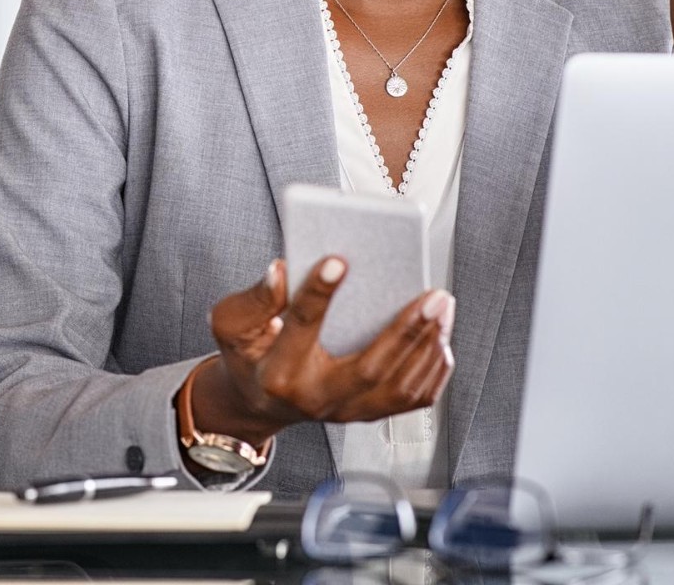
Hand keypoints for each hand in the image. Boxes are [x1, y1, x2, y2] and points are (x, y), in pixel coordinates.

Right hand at [190, 257, 454, 444]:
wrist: (260, 400)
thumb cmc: (250, 354)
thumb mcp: (232, 323)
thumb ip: (255, 299)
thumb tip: (280, 271)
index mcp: (279, 372)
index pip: (301, 327)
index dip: (317, 293)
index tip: (338, 260)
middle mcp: (316, 398)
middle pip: (370, 369)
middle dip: (406, 330)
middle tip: (432, 295)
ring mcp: (346, 411)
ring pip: (399, 387)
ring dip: (428, 346)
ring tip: (442, 307)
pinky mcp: (368, 413)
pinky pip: (411, 400)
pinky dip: (432, 369)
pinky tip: (440, 337)